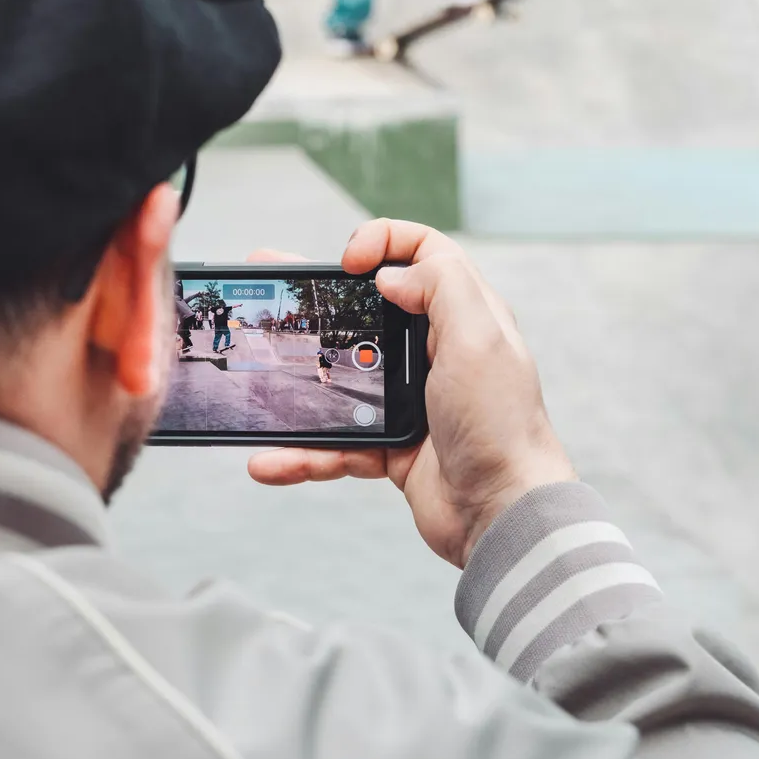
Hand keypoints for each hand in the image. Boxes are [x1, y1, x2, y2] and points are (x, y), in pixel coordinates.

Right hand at [246, 221, 575, 569]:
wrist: (501, 515)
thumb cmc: (501, 427)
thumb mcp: (479, 338)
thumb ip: (441, 287)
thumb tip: (391, 273)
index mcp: (463, 317)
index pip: (423, 253)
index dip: (383, 243)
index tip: (346, 262)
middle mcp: (436, 353)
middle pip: (366, 310)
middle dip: (316, 300)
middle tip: (273, 287)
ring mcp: (410, 401)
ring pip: (340, 381)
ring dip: (299, 388)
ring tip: (257, 385)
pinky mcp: (391, 447)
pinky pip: (335, 441)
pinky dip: (304, 452)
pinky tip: (273, 458)